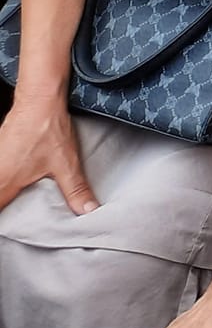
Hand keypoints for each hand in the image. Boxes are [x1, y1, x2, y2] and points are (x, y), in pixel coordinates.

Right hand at [0, 94, 96, 214]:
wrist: (38, 99)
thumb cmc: (47, 128)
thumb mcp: (65, 164)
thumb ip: (75, 190)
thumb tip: (88, 211)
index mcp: (3, 184)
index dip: (5, 223)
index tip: (13, 228)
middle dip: (6, 210)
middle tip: (17, 217)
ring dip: (5, 196)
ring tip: (16, 202)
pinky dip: (5, 183)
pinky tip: (15, 185)